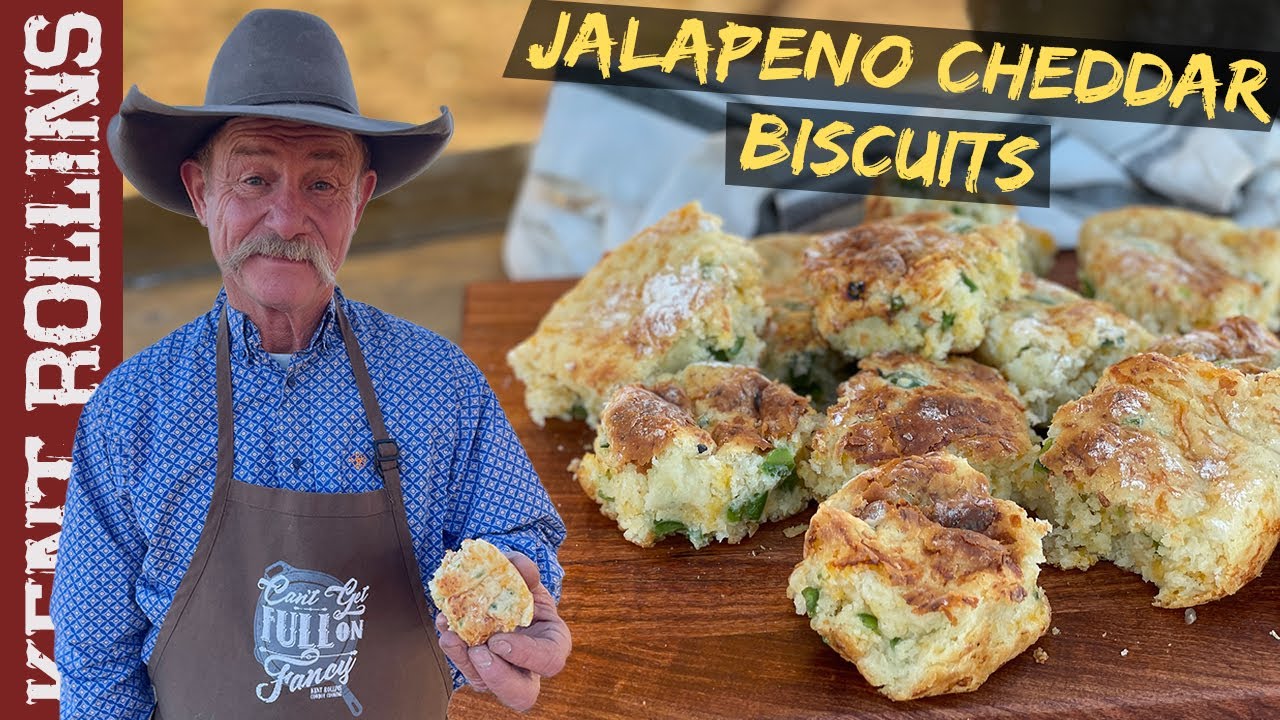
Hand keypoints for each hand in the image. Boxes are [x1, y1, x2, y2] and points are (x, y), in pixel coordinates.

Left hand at [435, 551, 570, 711]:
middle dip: (498, 679)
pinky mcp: (479, 669)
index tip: (499, 641)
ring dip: (465, 662)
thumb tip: (522, 568)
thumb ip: (524, 568)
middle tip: (478, 652)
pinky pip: (466, 668)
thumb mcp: (526, 573)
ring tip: (451, 637)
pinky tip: (446, 627)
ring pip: (486, 685)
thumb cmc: (520, 584)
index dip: (526, 655)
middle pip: (522, 694)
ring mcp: (503, 671)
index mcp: (553, 642)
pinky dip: (453, 648)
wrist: (500, 587)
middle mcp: (529, 666)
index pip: (549, 660)